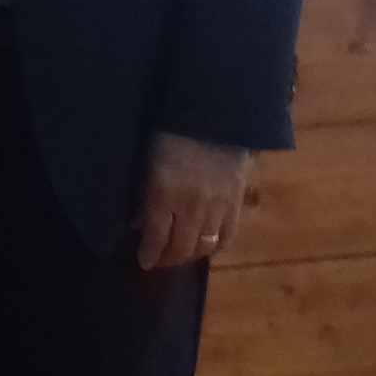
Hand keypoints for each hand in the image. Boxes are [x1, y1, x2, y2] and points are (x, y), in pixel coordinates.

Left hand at [133, 133, 251, 268]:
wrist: (215, 114)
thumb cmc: (170, 132)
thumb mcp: (146, 161)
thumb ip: (143, 195)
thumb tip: (138, 223)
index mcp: (164, 194)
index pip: (156, 238)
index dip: (149, 254)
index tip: (143, 261)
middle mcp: (192, 207)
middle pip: (181, 248)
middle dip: (168, 259)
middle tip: (160, 261)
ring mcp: (217, 207)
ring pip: (204, 247)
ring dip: (190, 255)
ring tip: (181, 255)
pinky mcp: (236, 203)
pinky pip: (227, 236)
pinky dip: (215, 247)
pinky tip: (207, 247)